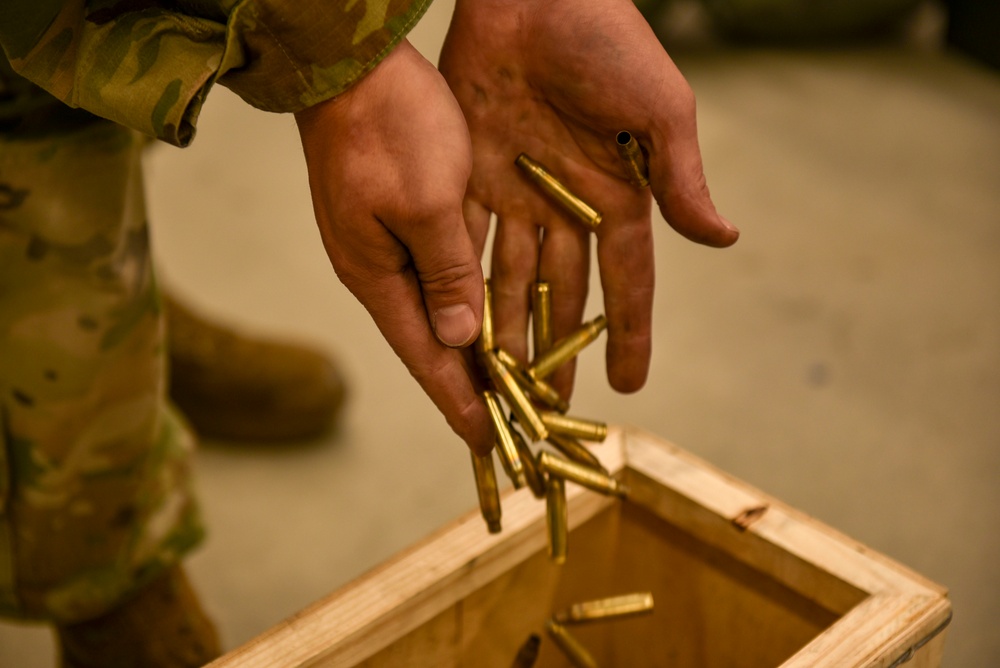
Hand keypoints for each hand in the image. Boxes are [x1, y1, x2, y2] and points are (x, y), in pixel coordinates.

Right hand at [295, 41, 492, 453]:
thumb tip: (459, 339)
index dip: (460, 403)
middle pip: (430, 344)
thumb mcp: (427, 203)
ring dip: (473, 349)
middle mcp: (377, 270)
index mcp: (378, 275)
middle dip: (470, 387)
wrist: (349, 62)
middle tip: (511, 427)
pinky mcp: (396, 217)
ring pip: (437, 311)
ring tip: (510, 383)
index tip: (491, 447)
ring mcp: (384, 244)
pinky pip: (439, 275)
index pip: (426, 359)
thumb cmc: (389, 125)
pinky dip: (466, 303)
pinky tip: (490, 315)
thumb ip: (446, 274)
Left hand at [440, 0, 738, 396]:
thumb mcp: (658, 110)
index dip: (631, 334)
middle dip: (558, 350)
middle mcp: (568, 204)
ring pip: (510, 280)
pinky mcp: (470, 174)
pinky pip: (465, 241)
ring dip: (506, 332)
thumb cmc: (607, 40)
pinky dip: (458, 283)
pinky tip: (454, 326)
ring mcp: (517, 192)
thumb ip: (681, 178)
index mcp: (620, 194)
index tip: (630, 386)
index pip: (628, 281)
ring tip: (501, 386)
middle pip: (564, 295)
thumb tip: (724, 241)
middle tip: (550, 408)